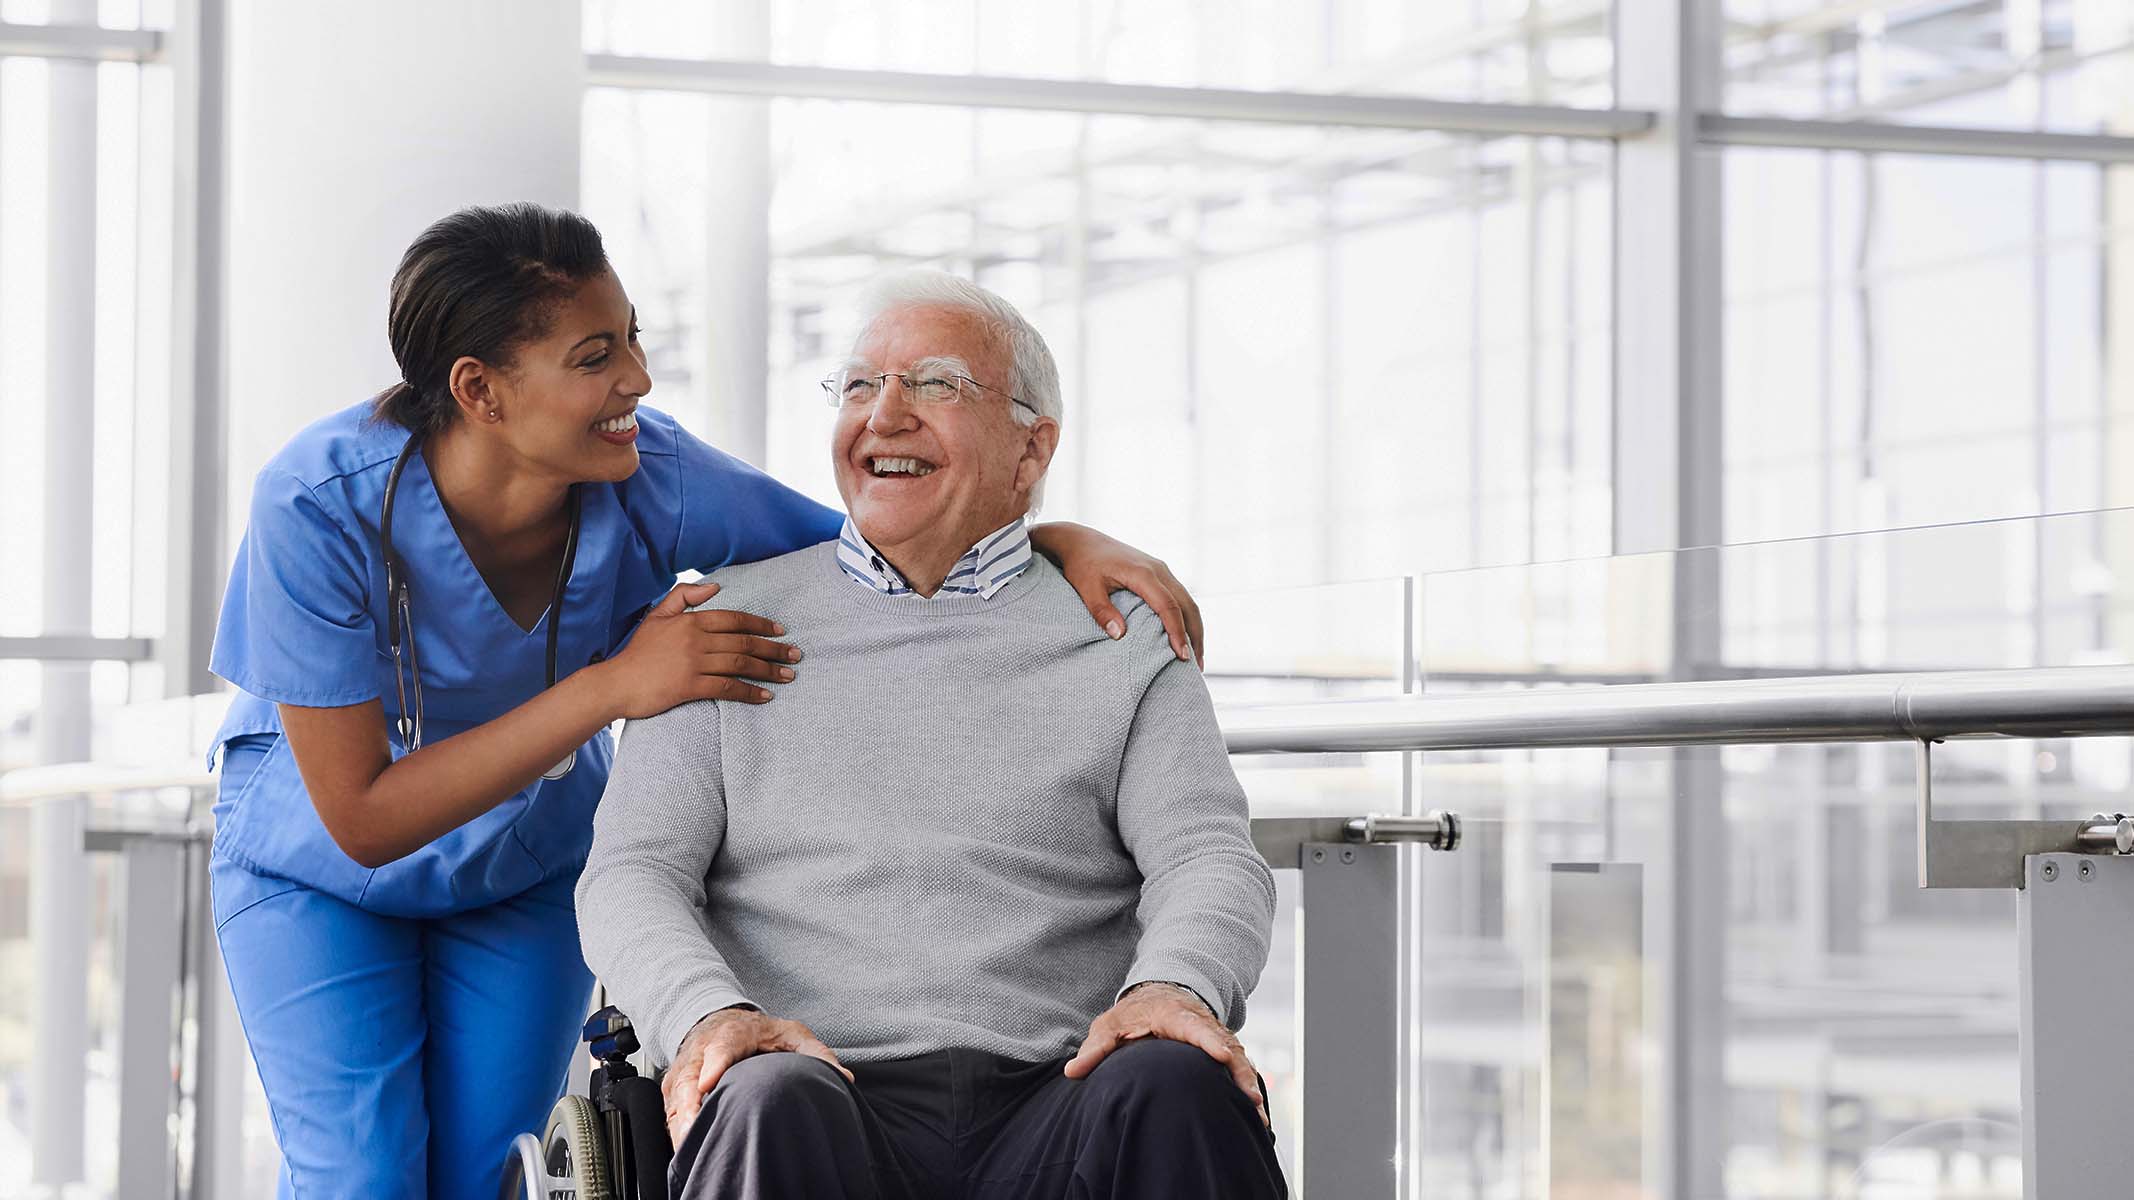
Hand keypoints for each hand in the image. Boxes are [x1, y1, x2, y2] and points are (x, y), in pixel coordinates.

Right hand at [598, 581, 800, 717]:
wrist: (616, 683)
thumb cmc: (638, 652)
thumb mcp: (657, 616)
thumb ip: (683, 596)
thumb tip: (715, 586)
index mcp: (690, 621)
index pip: (734, 619)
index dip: (761, 624)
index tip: (780, 631)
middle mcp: (695, 640)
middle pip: (744, 643)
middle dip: (774, 649)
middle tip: (795, 655)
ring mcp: (693, 663)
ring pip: (740, 664)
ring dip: (768, 670)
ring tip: (788, 675)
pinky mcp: (689, 687)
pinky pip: (727, 687)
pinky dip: (749, 692)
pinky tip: (765, 696)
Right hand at [662, 1007, 852, 1147]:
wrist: (723, 1022)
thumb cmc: (761, 1033)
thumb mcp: (793, 1034)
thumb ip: (816, 1053)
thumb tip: (843, 1078)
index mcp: (734, 1033)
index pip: (721, 1047)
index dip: (714, 1064)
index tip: (708, 1084)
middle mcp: (703, 1050)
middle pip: (689, 1076)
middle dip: (689, 1103)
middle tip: (694, 1128)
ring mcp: (686, 1069)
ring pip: (676, 1096)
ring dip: (680, 1122)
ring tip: (689, 1145)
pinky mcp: (676, 1087)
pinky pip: (671, 1110)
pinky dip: (676, 1128)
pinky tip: (687, 1146)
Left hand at [1032, 523, 1205, 666]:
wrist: (1082, 541)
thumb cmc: (1082, 565)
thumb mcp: (1086, 588)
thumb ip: (1101, 611)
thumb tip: (1119, 635)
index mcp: (1143, 573)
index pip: (1168, 606)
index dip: (1177, 632)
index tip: (1181, 656)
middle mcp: (1159, 570)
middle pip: (1187, 605)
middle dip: (1195, 636)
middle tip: (1196, 666)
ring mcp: (1162, 570)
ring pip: (1187, 601)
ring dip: (1194, 628)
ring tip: (1195, 658)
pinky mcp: (1159, 573)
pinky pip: (1180, 597)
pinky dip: (1186, 618)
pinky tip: (1184, 636)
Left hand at [1063, 982, 1266, 1125]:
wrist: (1158, 996)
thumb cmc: (1131, 1015)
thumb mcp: (1109, 1026)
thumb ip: (1095, 1049)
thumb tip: (1073, 1071)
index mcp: (1173, 1016)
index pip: (1194, 1027)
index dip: (1209, 1041)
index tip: (1223, 1055)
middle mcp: (1200, 1024)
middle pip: (1225, 1046)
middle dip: (1239, 1071)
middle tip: (1251, 1099)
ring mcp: (1214, 1035)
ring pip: (1237, 1057)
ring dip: (1248, 1083)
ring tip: (1258, 1113)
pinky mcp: (1222, 1047)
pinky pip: (1239, 1065)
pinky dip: (1248, 1084)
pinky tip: (1256, 1113)